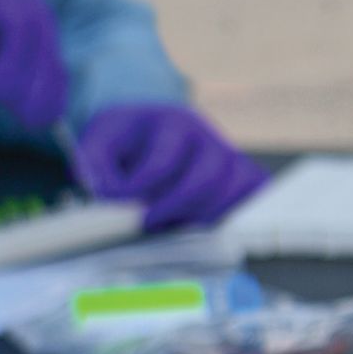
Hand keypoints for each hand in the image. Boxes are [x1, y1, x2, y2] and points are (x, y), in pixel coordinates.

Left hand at [77, 103, 266, 230]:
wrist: (145, 134)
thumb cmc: (124, 141)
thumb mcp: (99, 144)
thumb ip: (97, 169)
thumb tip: (113, 198)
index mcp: (172, 123)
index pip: (164, 161)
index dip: (142, 189)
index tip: (122, 204)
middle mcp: (208, 139)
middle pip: (207, 178)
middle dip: (175, 207)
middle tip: (148, 225)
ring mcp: (230, 158)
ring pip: (234, 190)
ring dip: (202, 218)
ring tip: (172, 230)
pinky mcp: (242, 177)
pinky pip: (255, 197)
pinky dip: (235, 216)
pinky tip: (205, 230)